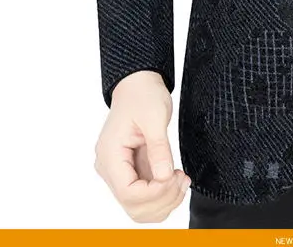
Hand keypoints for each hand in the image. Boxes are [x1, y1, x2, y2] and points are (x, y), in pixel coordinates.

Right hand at [94, 70, 189, 222]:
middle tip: (182, 178)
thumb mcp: (154, 116)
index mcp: (110, 156)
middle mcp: (111, 169)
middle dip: (162, 199)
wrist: (138, 84)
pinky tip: (176, 177)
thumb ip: (159, 148)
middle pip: (134, 206)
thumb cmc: (143, 95)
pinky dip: (162, 194)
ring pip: (140, 207)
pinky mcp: (131, 171)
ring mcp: (120, 172)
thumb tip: (165, 177)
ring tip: (181, 178)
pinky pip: (145, 195)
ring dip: (164, 201)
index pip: (128, 193)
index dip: (155, 193)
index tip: (174, 175)